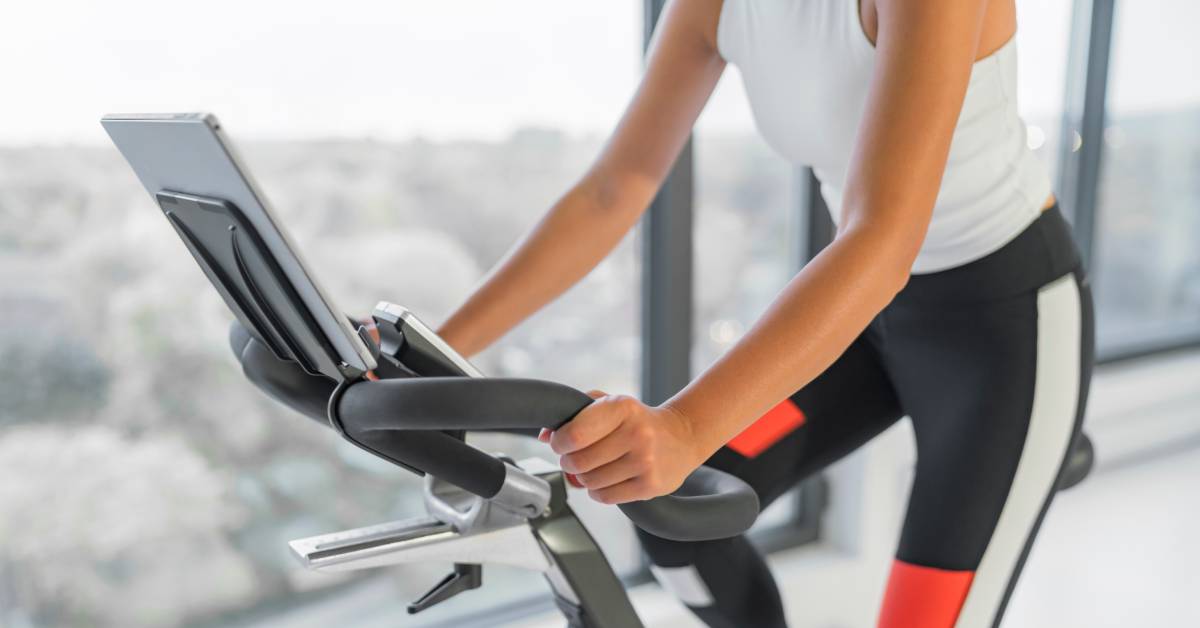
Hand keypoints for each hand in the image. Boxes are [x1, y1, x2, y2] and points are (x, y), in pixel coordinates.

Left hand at [539, 392, 703, 503]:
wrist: (682, 437)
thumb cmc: (637, 420)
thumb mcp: (609, 405)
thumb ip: (574, 412)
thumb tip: (544, 434)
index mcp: (622, 407)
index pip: (575, 434)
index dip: (559, 442)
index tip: (561, 443)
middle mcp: (635, 433)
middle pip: (578, 462)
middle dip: (569, 462)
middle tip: (575, 458)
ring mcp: (645, 461)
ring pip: (589, 482)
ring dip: (584, 478)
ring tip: (595, 467)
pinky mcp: (650, 485)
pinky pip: (605, 497)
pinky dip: (598, 491)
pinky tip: (607, 479)